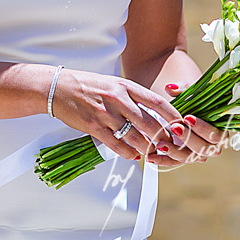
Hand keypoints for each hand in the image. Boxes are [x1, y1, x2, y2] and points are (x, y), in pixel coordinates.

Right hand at [49, 68, 185, 163]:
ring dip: (147, 148)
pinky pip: (118, 146)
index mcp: (125, 86)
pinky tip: (133, 155)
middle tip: (170, 146)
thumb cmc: (87, 85)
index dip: (174, 117)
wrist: (57, 87)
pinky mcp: (94, 127)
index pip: (158, 103)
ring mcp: (106, 114)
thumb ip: (132, 97)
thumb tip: (154, 114)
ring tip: (152, 153)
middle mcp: (118, 99)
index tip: (182, 127)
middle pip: (151, 124)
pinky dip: (129, 153)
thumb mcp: (113, 84)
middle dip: (164, 138)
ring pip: (136, 138)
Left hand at [143, 82, 230, 170]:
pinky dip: (163, 160)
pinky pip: (175, 162)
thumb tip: (170, 88)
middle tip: (174, 128)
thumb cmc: (192, 100)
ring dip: (175, 152)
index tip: (188, 117)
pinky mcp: (183, 157)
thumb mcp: (190, 92)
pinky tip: (151, 157)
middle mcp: (211, 145)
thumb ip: (183, 90)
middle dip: (188, 138)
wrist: (185, 108)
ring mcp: (197, 153)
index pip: (217, 135)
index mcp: (220, 130)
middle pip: (204, 149)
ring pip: (189, 158)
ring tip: (160, 144)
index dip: (204, 128)